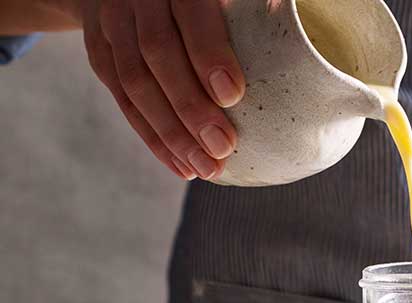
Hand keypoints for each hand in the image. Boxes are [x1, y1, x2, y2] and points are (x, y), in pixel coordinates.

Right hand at [78, 0, 244, 179]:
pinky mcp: (99, 52)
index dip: (209, 54)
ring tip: (205, 168)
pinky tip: (181, 165)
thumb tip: (303, 53)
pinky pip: (123, 100)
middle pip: (157, 54)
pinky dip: (153, 137)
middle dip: (190, 107)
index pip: (189, 14)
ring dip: (171, 133)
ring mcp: (112, 24)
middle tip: (223, 147)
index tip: (233, 95)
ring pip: (135, 83)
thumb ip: (256, 15)